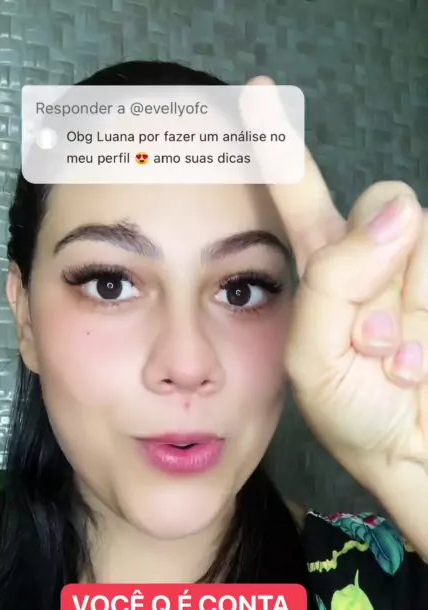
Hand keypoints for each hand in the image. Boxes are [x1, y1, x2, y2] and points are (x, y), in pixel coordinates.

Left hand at [241, 77, 427, 481]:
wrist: (415, 456)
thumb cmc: (356, 417)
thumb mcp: (316, 360)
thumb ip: (334, 285)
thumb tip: (396, 215)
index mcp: (323, 276)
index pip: (300, 200)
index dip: (281, 148)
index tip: (257, 94)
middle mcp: (371, 263)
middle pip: (380, 200)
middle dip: (375, 261)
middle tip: (366, 339)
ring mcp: (417, 273)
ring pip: (422, 231)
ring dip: (407, 304)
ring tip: (389, 364)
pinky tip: (415, 367)